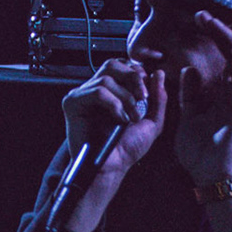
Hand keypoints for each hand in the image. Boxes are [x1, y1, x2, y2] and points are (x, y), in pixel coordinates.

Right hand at [61, 58, 167, 183]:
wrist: (112, 167)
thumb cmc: (128, 149)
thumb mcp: (152, 121)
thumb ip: (158, 97)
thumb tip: (159, 73)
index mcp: (111, 91)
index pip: (121, 65)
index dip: (136, 72)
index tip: (147, 92)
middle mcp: (95, 90)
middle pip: (112, 64)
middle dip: (132, 78)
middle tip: (143, 97)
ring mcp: (82, 96)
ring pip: (106, 79)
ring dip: (125, 98)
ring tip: (130, 117)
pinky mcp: (73, 103)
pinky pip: (97, 92)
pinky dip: (113, 104)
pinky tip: (117, 119)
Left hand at [171, 13, 231, 186]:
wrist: (211, 175)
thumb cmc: (200, 155)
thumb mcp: (188, 119)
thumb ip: (190, 95)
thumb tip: (189, 69)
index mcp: (222, 97)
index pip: (224, 62)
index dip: (215, 40)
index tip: (198, 21)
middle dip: (221, 32)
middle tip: (202, 14)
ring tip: (212, 21)